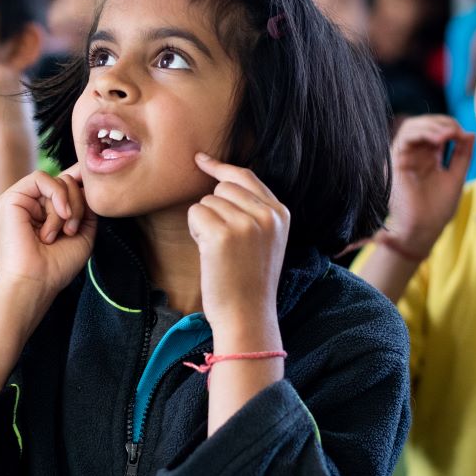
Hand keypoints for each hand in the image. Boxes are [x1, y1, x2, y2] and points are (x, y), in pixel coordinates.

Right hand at [0, 167, 96, 299]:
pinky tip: (60, 216)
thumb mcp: (84, 230)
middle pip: (67, 181)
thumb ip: (86, 205)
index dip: (84, 186)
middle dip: (79, 204)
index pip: (68, 185)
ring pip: (59, 180)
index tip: (96, 198)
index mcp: (47, 210)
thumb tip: (86, 181)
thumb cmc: (57, 264)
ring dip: (70, 206)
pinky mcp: (12, 197)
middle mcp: (34, 203)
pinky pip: (42, 178)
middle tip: (72, 229)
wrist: (35, 281)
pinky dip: (58, 195)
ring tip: (63, 231)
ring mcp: (22, 199)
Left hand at [188, 154, 288, 335]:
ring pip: (207, 201)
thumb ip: (254, 211)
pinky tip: (209, 253)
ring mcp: (245, 223)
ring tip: (220, 252)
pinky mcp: (222, 234)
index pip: (246, 176)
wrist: (248, 316)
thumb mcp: (266, 240)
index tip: (201, 160)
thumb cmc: (250, 282)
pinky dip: (195, 231)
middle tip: (223, 242)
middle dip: (214, 208)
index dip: (221, 167)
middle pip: (223, 187)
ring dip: (204, 223)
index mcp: (281, 213)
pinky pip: (196, 213)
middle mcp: (267, 214)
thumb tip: (221, 181)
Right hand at [384, 115, 475, 257]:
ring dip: (432, 125)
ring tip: (449, 133)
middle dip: (442, 122)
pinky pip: (405, 137)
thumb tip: (470, 133)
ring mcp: (404, 157)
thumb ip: (462, 155)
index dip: (450, 126)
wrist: (424, 230)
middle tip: (457, 131)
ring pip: (412, 126)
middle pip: (423, 124)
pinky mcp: (395, 162)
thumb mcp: (456, 177)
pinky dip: (423, 132)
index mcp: (428, 158)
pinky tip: (439, 138)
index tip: (464, 135)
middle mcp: (414, 155)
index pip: (435, 130)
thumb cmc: (437, 209)